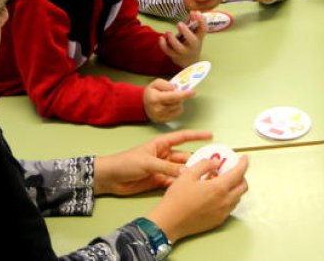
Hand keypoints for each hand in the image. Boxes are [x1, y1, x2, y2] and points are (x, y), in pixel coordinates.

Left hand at [94, 129, 212, 195]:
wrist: (110, 179)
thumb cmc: (127, 163)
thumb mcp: (148, 162)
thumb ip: (168, 167)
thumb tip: (187, 171)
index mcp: (161, 144)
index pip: (182, 137)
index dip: (196, 136)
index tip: (210, 135)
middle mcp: (164, 155)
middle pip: (184, 156)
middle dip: (196, 159)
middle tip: (212, 165)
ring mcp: (162, 169)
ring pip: (180, 170)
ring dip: (190, 173)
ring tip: (205, 178)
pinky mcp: (158, 181)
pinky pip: (173, 182)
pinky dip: (180, 184)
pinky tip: (190, 188)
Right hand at [143, 78, 193, 122]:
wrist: (142, 105)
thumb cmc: (150, 92)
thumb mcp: (155, 83)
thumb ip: (165, 84)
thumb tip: (174, 89)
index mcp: (156, 99)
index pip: (173, 97)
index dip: (184, 94)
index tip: (192, 92)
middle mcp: (159, 109)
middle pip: (177, 102)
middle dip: (180, 96)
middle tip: (176, 93)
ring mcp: (162, 117)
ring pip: (178, 108)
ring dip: (178, 103)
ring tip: (171, 100)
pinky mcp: (165, 121)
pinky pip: (177, 114)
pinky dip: (177, 108)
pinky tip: (171, 106)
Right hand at [146, 153, 249, 241]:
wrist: (169, 222)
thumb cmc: (177, 198)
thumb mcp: (188, 174)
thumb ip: (204, 165)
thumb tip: (216, 163)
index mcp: (219, 188)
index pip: (239, 173)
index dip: (244, 163)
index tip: (244, 158)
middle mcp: (225, 201)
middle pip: (243, 187)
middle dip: (241, 176)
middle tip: (232, 170)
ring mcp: (223, 213)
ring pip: (237, 198)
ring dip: (235, 188)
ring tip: (223, 182)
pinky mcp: (218, 221)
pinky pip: (230, 207)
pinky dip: (229, 199)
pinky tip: (216, 196)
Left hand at [160, 11, 206, 66]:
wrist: (190, 61)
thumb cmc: (192, 42)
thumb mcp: (195, 33)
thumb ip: (193, 22)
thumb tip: (193, 12)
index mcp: (199, 38)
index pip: (203, 29)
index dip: (201, 21)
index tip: (196, 12)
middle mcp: (193, 45)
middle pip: (192, 40)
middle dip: (185, 31)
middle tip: (179, 23)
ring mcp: (184, 52)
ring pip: (178, 47)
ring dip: (172, 39)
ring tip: (168, 32)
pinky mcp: (175, 56)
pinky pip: (168, 51)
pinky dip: (163, 45)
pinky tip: (161, 38)